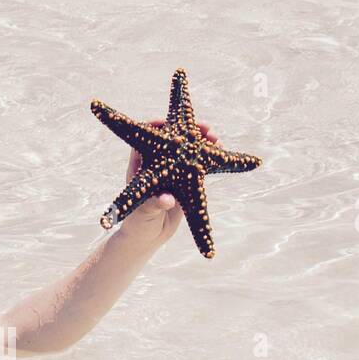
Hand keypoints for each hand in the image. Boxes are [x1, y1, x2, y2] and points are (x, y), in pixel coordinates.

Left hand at [121, 120, 219, 239]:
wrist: (149, 237)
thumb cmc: (138, 223)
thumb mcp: (144, 214)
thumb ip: (154, 205)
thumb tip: (166, 199)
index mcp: (140, 166)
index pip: (146, 139)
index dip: (156, 127)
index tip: (167, 122)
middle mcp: (157, 164)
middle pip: (172, 139)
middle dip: (187, 130)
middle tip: (204, 126)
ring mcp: (172, 170)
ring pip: (187, 149)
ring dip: (201, 141)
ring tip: (215, 137)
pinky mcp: (185, 179)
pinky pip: (198, 163)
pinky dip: (208, 155)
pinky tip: (220, 150)